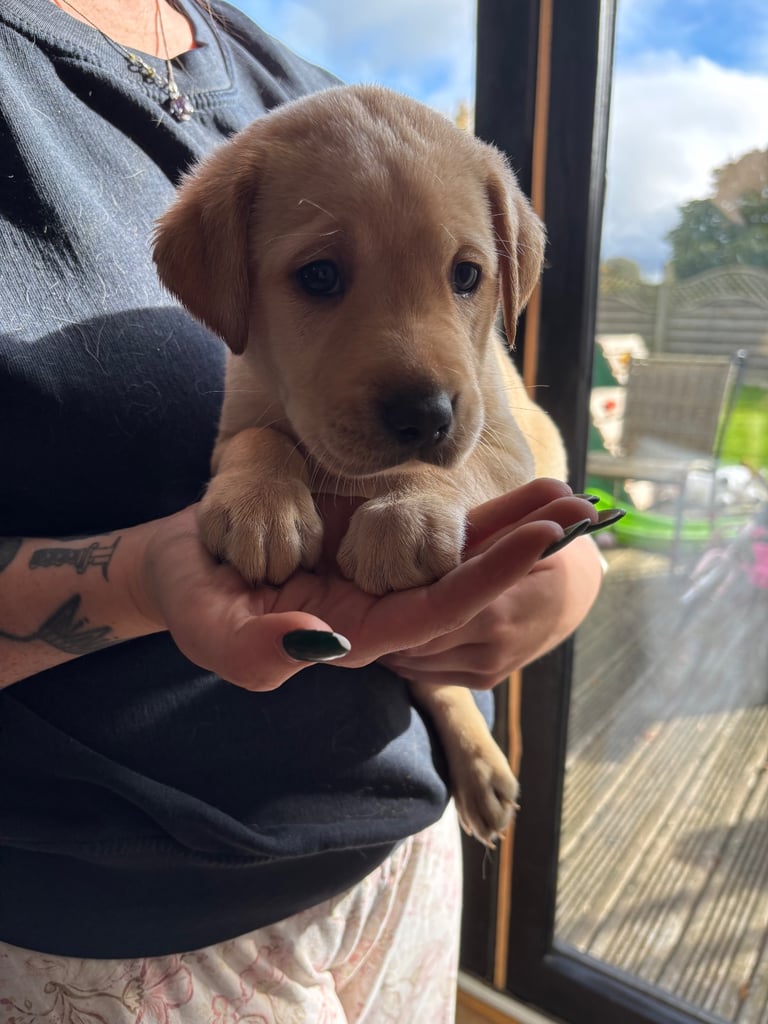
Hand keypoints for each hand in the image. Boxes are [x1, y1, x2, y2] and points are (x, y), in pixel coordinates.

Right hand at [135, 479, 596, 691]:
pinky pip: (435, 525)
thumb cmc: (195, 597)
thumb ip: (256, 649)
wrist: (189, 560)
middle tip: (581, 514)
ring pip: (460, 553)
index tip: (538, 541)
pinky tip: (520, 494)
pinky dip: (480, 511)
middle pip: (464, 582)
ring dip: (515, 526)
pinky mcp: (373, 538)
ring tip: (568, 497)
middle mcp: (381, 610)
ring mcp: (381, 575)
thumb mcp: (211, 628)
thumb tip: (323, 644)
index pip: (434, 613)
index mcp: (354, 637)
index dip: (487, 579)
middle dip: (522, 549)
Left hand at [379, 479, 603, 687]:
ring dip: (394, 635)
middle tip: (353, 591)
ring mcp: (487, 669)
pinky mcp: (481, 681)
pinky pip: (428, 672)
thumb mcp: (530, 527)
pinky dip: (410, 651)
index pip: (429, 611)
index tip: (362, 576)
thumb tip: (525, 494)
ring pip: (417, 659)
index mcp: (499, 612)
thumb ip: (512, 511)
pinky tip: (397, 627)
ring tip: (370, 605)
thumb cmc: (546, 552)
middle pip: (414, 639)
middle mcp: (492, 649)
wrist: (574, 597)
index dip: (395, 594)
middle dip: (388, 617)